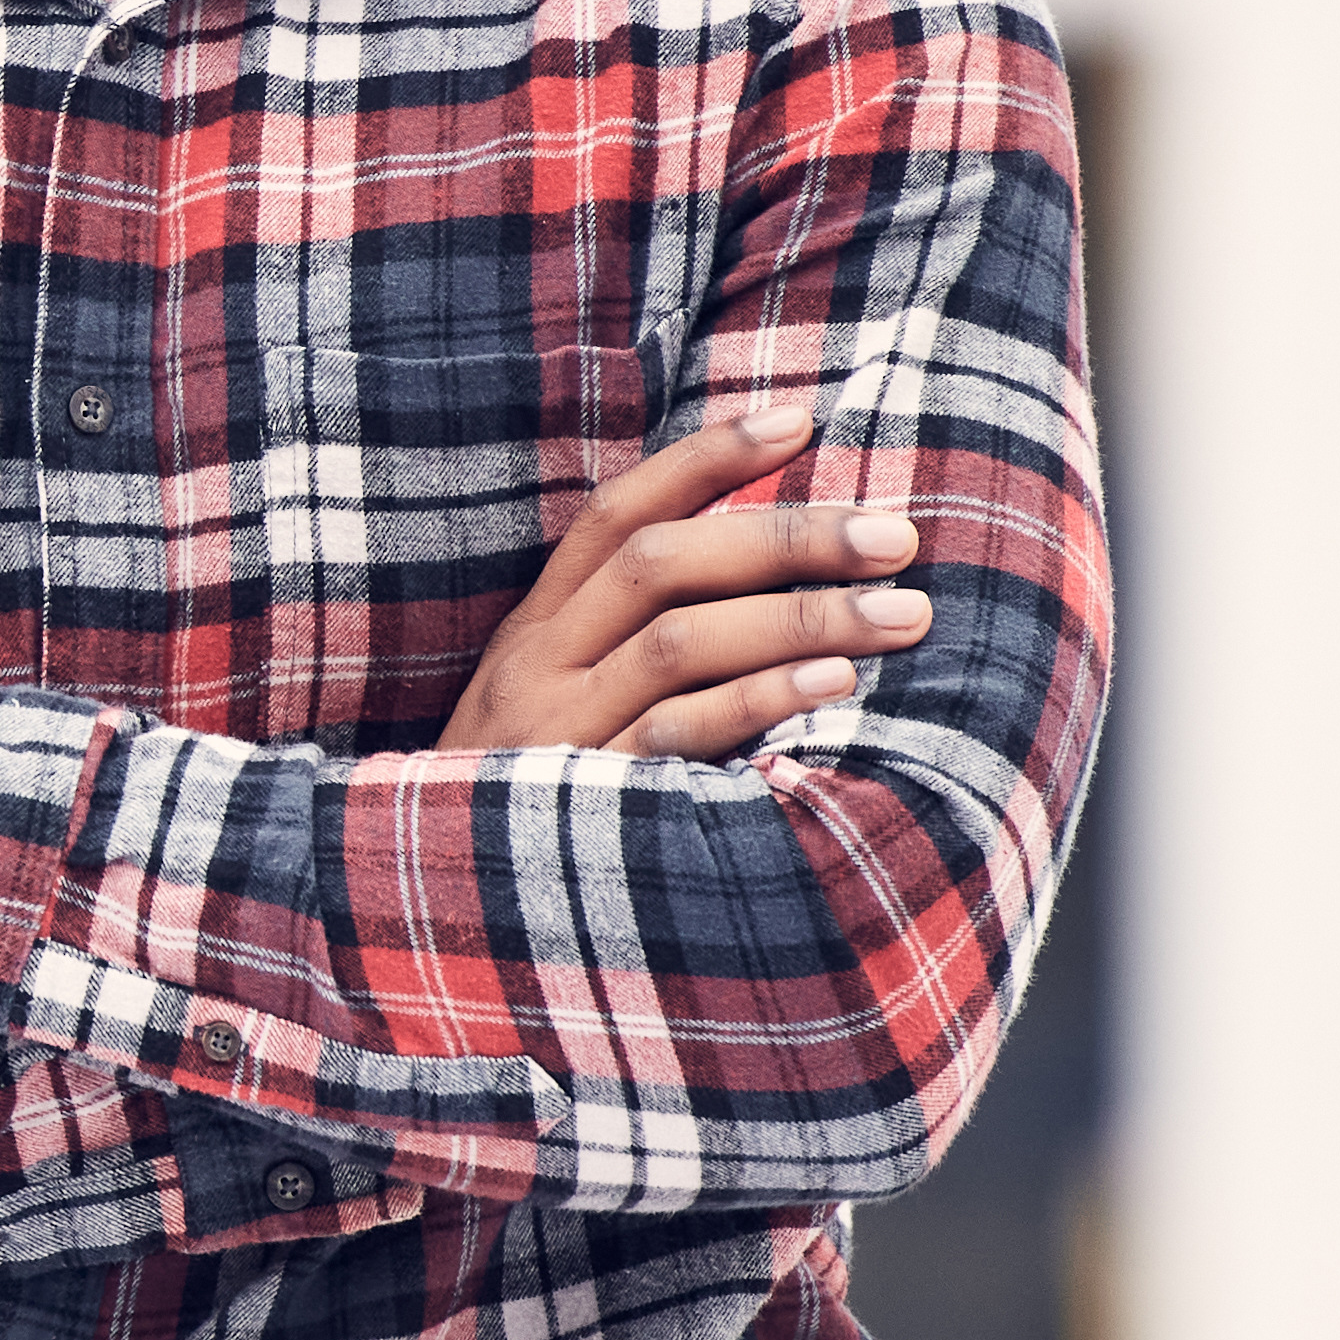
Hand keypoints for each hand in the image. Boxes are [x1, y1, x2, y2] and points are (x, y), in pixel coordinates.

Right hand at [444, 406, 934, 759]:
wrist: (438, 919)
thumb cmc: (530, 799)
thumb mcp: (556, 705)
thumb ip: (631, 640)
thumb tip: (765, 572)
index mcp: (537, 629)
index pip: (619, 514)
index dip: (706, 458)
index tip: (800, 420)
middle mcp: (538, 666)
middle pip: (661, 565)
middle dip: (787, 539)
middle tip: (895, 538)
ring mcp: (556, 733)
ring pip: (678, 641)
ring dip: (799, 618)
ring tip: (901, 612)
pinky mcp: (582, 800)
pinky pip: (676, 735)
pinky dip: (759, 701)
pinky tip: (835, 687)